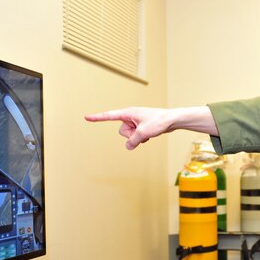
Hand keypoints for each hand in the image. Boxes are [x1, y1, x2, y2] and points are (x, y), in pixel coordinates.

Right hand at [85, 106, 215, 149]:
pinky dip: (142, 138)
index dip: (97, 118)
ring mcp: (135, 122)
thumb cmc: (159, 121)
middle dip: (131, 135)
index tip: (86, 117)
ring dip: (138, 137)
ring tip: (148, 132)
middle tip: (143, 131)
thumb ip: (133, 141)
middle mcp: (130, 116)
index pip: (109, 116)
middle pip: (122, 131)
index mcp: (128, 113)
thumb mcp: (144, 133)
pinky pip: (136, 136)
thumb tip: (128, 147)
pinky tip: (150, 133)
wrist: (172, 120)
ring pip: (129, 135)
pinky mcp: (140, 127)